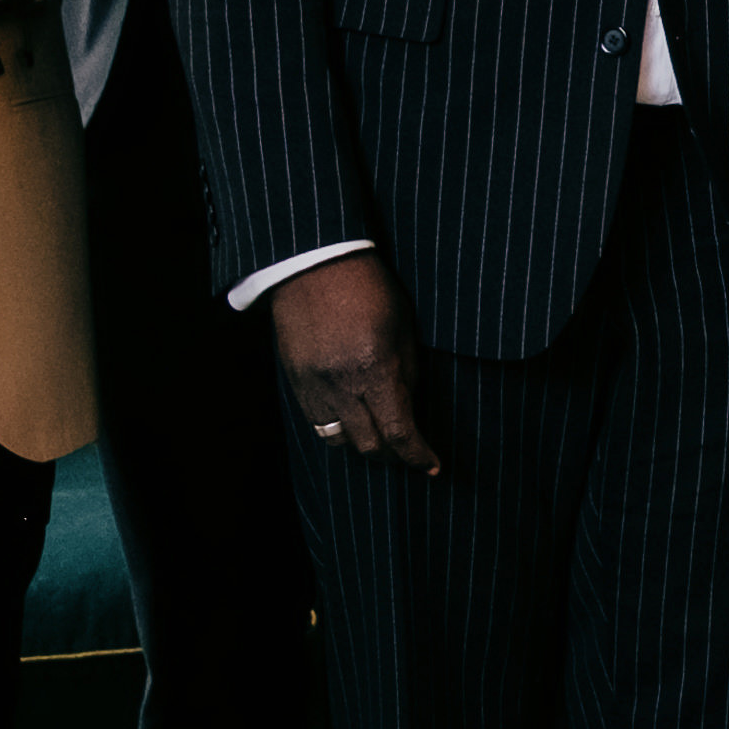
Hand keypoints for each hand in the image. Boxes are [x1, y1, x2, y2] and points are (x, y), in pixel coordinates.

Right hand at [264, 253, 438, 468]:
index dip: (419, 456)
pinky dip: (336, 427)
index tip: (432, 466)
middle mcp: (343, 385)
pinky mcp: (295, 380)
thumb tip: (411, 408)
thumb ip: (408, 372)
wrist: (314, 262)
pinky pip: (316, 422)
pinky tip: (351, 416)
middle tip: (409, 452)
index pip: (400, 433)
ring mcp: (314, 385)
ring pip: (338, 441)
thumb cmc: (368, 286)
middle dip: (394, 456)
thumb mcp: (403, 326)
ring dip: (362, 444)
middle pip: (370, 446)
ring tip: (378, 434)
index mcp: (376, 369)